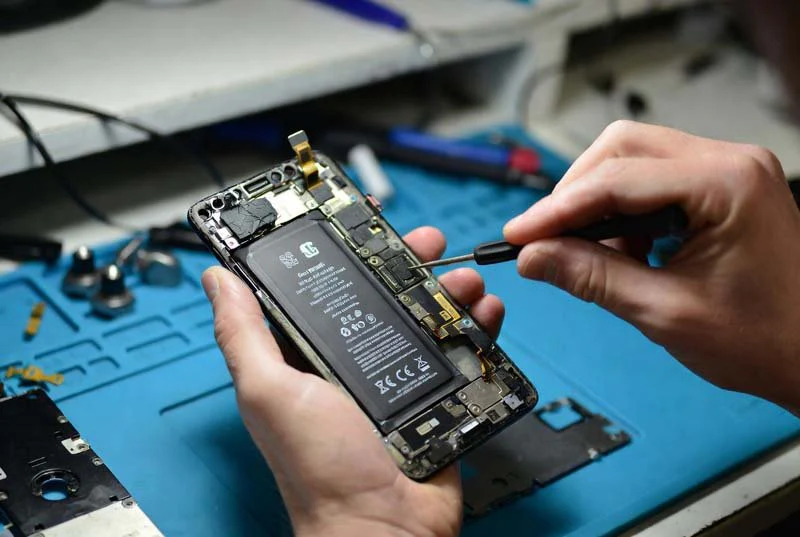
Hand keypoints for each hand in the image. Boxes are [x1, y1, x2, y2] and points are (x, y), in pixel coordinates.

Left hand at [201, 227, 503, 536]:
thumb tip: (217, 279)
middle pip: (381, 291)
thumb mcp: (269, 392)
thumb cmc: (320, 470)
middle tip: (423, 241)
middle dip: (405, 259)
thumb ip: (243, 334)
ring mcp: (398, 376)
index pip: (321, 286)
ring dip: (448, 287)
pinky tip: (486, 312)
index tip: (356, 217)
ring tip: (463, 279)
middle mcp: (352, 360)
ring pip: (426, 314)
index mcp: (308, 355)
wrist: (385, 526)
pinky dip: (478, 325)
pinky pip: (461, 349)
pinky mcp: (437, 394)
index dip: (338, 247)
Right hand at [504, 120, 799, 411]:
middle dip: (576, 195)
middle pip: (622, 149)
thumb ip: (592, 277)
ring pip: (634, 160)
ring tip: (591, 255)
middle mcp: (730, 162)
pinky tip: (623, 251)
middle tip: (546, 240)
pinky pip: (654, 181)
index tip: (518, 236)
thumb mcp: (665, 312)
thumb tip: (534, 257)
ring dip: (599, 203)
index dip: (557, 209)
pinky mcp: (723, 187)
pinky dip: (624, 211)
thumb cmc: (766, 339)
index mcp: (726, 184)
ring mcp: (729, 171)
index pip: (616, 179)